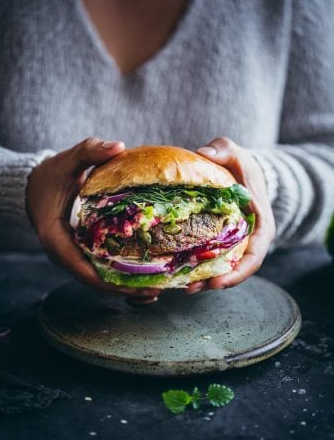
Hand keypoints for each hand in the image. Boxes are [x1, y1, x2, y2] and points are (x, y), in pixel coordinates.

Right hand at [26, 137, 160, 299]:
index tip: (136, 288)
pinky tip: (141, 276)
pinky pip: (98, 269)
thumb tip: (119, 146)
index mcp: (55, 238)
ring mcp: (69, 255)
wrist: (31, 185)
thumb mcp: (67, 161)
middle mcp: (62, 254)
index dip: (109, 282)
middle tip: (155, 292)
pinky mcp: (77, 252)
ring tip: (155, 291)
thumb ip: (90, 152)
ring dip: (123, 287)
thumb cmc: (49, 175)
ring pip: (97, 279)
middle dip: (123, 290)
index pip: (82, 269)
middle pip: (94, 281)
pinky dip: (118, 276)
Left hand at [186, 137, 275, 292]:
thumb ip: (223, 150)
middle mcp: (251, 240)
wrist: (241, 173)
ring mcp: (236, 243)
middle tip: (190, 289)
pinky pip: (213, 260)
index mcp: (261, 224)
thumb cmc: (242, 165)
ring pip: (224, 269)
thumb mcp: (235, 153)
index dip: (238, 272)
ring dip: (204, 281)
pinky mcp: (222, 243)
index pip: (255, 255)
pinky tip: (179, 273)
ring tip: (181, 287)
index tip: (218, 281)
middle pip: (237, 269)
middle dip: (216, 282)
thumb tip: (203, 152)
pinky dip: (198, 269)